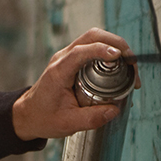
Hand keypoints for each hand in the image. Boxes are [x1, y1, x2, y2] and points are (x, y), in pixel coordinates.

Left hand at [11, 27, 134, 139]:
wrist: (28, 115)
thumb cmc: (44, 118)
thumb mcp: (68, 124)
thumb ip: (92, 118)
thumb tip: (114, 110)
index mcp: (58, 72)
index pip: (80, 51)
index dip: (101, 50)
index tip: (119, 57)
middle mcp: (62, 59)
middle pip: (91, 36)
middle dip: (115, 43)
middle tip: (132, 62)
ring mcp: (67, 57)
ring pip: (93, 38)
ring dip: (114, 46)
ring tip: (130, 65)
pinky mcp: (72, 60)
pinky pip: (92, 47)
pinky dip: (108, 51)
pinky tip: (119, 66)